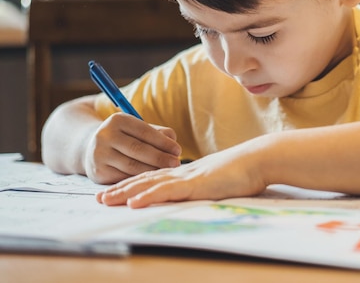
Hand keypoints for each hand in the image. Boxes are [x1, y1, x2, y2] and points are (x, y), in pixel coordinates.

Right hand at [84, 112, 181, 183]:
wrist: (92, 148)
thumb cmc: (126, 137)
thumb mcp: (139, 129)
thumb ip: (159, 134)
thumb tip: (174, 148)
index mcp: (118, 120)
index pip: (144, 131)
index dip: (163, 142)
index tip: (178, 150)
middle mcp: (105, 136)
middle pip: (138, 149)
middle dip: (160, 157)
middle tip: (176, 163)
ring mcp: (99, 155)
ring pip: (131, 166)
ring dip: (152, 171)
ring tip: (167, 172)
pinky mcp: (98, 172)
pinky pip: (124, 178)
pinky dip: (140, 180)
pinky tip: (152, 180)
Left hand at [96, 143, 265, 207]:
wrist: (258, 159)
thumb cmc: (244, 170)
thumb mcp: (219, 178)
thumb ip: (205, 183)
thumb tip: (200, 188)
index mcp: (188, 172)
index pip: (155, 177)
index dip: (134, 184)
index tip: (116, 191)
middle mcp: (183, 173)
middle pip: (146, 180)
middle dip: (121, 189)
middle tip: (99, 198)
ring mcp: (189, 178)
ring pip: (151, 185)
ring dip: (126, 193)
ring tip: (105, 200)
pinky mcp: (197, 185)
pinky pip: (168, 191)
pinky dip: (149, 195)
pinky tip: (134, 202)